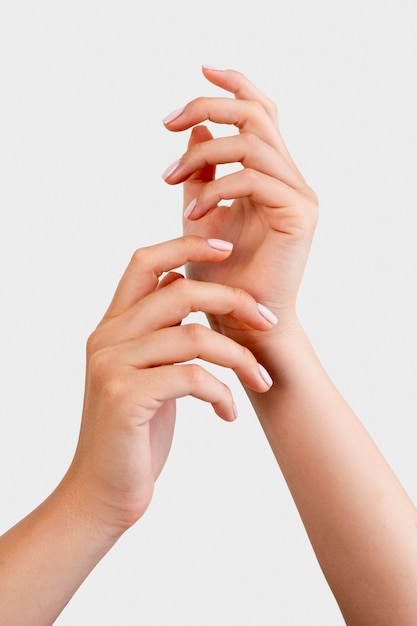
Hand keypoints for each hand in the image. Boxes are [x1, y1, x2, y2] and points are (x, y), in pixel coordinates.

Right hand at [66, 236, 275, 535]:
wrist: (102, 493)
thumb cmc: (135, 434)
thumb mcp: (147, 373)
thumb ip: (159, 331)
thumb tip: (182, 286)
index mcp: (113, 326)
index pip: (145, 262)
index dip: (187, 246)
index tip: (228, 249)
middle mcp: (108, 338)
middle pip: (181, 292)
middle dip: (234, 301)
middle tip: (270, 322)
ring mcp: (113, 366)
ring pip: (194, 337)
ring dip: (240, 357)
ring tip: (261, 380)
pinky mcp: (125, 398)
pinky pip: (193, 378)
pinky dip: (223, 394)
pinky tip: (228, 414)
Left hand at [162, 67, 317, 345]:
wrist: (240, 323)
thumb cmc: (220, 276)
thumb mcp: (202, 213)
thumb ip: (202, 172)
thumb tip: (192, 130)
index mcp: (270, 174)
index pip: (261, 112)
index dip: (235, 84)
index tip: (199, 71)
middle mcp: (289, 178)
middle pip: (257, 113)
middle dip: (209, 107)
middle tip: (168, 124)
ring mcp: (298, 195)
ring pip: (254, 141)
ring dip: (204, 151)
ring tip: (169, 179)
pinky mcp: (300, 215)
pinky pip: (255, 180)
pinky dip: (217, 188)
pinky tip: (193, 212)